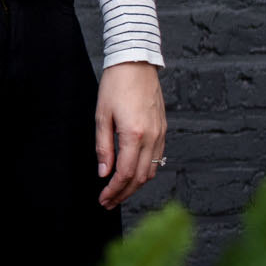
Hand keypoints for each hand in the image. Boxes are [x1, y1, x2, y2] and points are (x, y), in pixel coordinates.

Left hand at [96, 60, 166, 208]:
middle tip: (108, 202)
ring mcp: (161, 134)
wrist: (136, 63)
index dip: (113, 191)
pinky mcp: (163, 129)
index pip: (125, 174)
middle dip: (124, 193)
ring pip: (151, 170)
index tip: (103, 200)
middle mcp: (152, 137)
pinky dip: (145, 171)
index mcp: (134, 135)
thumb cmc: (115, 85)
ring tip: (119, 193)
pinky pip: (157, 158)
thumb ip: (103, 147)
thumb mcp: (101, 116)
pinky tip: (133, 174)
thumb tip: (103, 173)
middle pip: (140, 177)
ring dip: (135, 185)